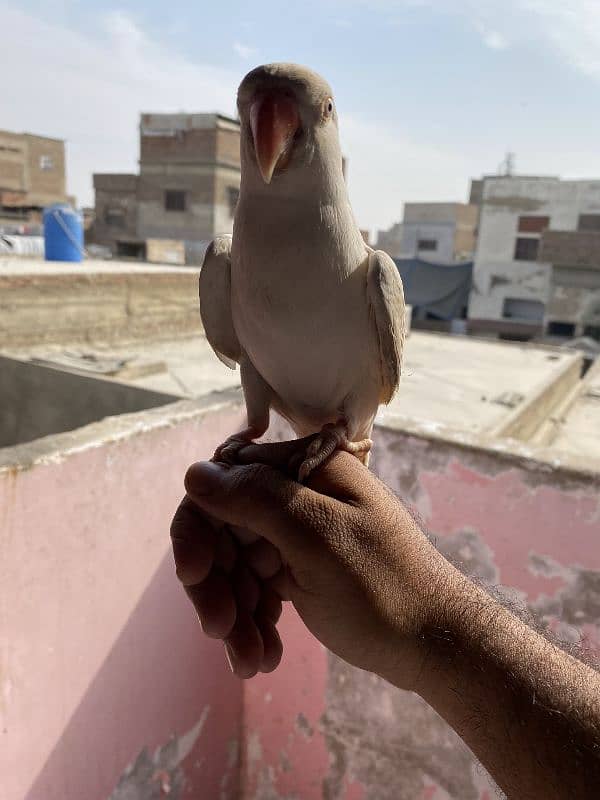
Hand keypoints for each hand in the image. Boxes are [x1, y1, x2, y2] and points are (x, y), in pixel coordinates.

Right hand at [171, 439, 451, 682]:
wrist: (435, 646)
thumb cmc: (382, 589)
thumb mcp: (316, 539)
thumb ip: (256, 499)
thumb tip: (194, 472)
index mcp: (306, 470)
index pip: (225, 482)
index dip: (200, 526)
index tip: (194, 575)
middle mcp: (299, 493)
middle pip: (225, 528)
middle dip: (218, 583)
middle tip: (220, 632)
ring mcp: (299, 531)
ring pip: (237, 564)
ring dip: (236, 613)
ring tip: (250, 660)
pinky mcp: (300, 565)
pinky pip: (258, 586)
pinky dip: (254, 620)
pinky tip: (264, 655)